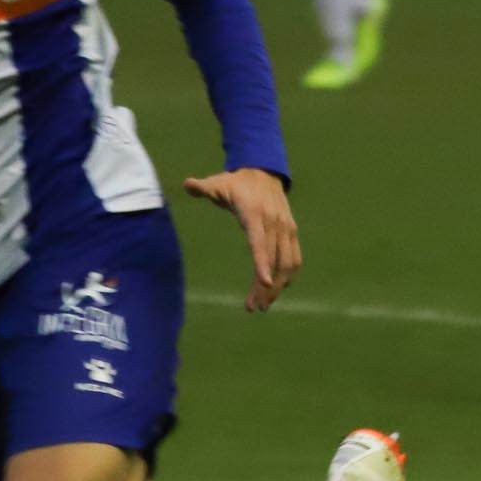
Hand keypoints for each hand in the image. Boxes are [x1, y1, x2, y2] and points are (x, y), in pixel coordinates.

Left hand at [182, 169, 302, 312]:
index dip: (262, 262)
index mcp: (256, 213)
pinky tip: (274, 291)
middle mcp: (276, 224)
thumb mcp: (218, 183)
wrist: (264, 173)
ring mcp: (287, 230)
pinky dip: (287, 277)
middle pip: (276, 260)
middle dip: (267, 286)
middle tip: (253, 307)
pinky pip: (293, 260)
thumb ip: (203, 187)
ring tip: (262, 305)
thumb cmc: (235, 183)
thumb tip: (187, 184)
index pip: (260, 242)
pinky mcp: (292, 234)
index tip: (263, 283)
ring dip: (278, 286)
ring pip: (288, 264)